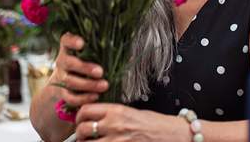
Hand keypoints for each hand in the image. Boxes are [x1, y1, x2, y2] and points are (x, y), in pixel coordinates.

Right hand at [52, 32, 108, 107]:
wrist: (69, 79)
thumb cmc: (88, 60)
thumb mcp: (92, 52)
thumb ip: (102, 49)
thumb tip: (127, 53)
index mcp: (68, 47)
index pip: (66, 40)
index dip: (72, 41)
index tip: (82, 43)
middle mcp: (62, 61)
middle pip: (69, 63)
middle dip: (85, 68)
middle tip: (100, 72)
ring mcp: (61, 77)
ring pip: (70, 81)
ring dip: (88, 84)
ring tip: (104, 85)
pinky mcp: (62, 92)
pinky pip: (70, 97)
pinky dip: (83, 98)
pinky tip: (96, 96)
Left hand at [74, 103, 190, 140]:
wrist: (170, 134)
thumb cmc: (153, 123)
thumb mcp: (131, 112)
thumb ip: (111, 114)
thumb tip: (94, 117)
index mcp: (116, 110)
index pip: (86, 110)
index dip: (79, 116)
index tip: (81, 120)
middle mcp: (114, 125)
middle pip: (83, 129)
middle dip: (79, 134)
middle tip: (83, 136)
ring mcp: (116, 140)